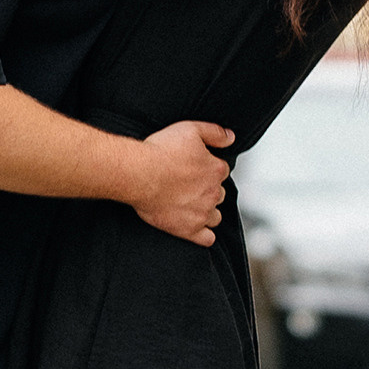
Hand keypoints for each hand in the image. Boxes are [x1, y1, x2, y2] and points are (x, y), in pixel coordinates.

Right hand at [123, 120, 235, 243]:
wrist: (138, 174)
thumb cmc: (160, 151)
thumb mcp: (190, 129)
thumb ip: (214, 133)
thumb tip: (231, 137)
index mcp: (216, 170)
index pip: (221, 170)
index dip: (208, 168)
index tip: (195, 167)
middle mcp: (213, 193)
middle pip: (218, 193)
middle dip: (207, 189)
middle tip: (188, 185)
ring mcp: (202, 213)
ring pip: (215, 216)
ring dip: (207, 211)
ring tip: (190, 205)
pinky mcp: (188, 230)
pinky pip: (207, 238)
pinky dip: (204, 235)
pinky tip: (196, 227)